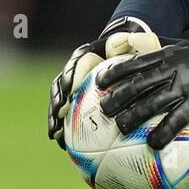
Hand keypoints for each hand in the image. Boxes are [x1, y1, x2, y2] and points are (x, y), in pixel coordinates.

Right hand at [47, 16, 163, 148]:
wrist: (128, 56)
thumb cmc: (132, 52)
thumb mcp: (132, 44)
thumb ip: (126, 42)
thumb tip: (117, 44)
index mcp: (86, 56)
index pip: (74, 66)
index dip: (70, 76)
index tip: (70, 89)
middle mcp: (76, 72)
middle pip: (60, 87)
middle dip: (57, 101)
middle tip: (60, 113)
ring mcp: (74, 88)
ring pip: (59, 103)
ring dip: (55, 118)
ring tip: (56, 134)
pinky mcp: (77, 102)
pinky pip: (68, 116)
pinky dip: (66, 130)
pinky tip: (65, 145)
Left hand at [97, 40, 188, 149]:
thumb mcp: (178, 46)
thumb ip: (157, 49)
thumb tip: (132, 50)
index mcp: (164, 56)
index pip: (134, 64)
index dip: (114, 74)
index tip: (100, 83)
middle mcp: (171, 70)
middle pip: (138, 85)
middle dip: (117, 98)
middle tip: (104, 110)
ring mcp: (184, 87)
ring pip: (152, 103)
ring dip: (133, 116)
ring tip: (121, 127)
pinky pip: (176, 121)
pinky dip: (163, 133)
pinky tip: (153, 144)